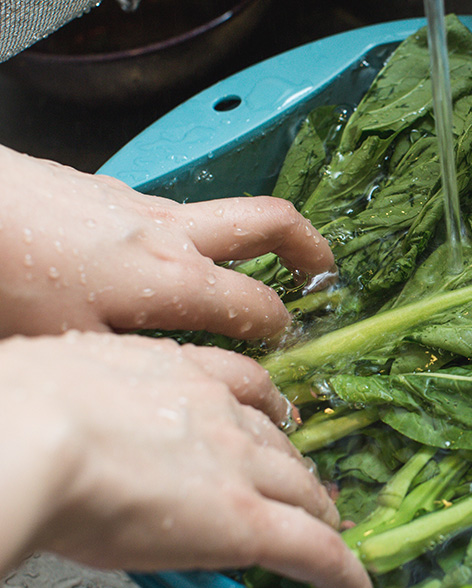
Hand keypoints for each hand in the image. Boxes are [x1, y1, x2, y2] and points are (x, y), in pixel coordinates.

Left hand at [0, 145, 334, 339]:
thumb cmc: (8, 280)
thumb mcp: (72, 349)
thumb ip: (131, 370)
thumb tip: (168, 396)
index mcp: (175, 280)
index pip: (258, 306)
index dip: (280, 334)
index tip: (286, 353)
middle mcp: (172, 234)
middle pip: (269, 223)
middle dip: (309, 248)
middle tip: (324, 275)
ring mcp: (140, 204)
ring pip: (220, 213)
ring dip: (249, 239)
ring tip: (252, 269)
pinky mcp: (104, 190)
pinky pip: (167, 210)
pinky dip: (185, 235)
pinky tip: (152, 262)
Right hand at [0, 331, 378, 587]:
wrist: (34, 435)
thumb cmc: (19, 407)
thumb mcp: (66, 379)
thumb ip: (94, 397)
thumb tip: (71, 411)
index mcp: (179, 372)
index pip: (247, 387)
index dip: (269, 410)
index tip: (279, 422)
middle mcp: (223, 413)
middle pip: (281, 444)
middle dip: (296, 468)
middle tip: (309, 489)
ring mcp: (242, 467)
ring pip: (302, 494)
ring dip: (320, 515)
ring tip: (333, 533)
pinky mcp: (250, 523)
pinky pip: (315, 552)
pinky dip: (344, 574)